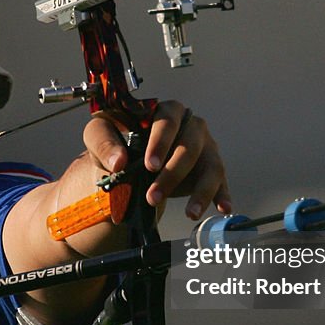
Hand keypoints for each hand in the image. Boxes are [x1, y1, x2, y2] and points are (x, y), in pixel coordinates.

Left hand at [83, 101, 231, 219]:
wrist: (128, 161)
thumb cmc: (116, 141)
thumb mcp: (101, 134)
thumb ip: (104, 143)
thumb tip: (118, 162)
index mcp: (166, 111)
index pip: (167, 121)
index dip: (160, 143)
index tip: (149, 166)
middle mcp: (191, 126)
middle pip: (190, 146)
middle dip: (173, 174)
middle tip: (153, 197)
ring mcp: (205, 147)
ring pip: (211, 166)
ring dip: (201, 192)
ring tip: (190, 213)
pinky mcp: (210, 169)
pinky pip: (220, 182)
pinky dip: (222, 196)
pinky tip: (223, 208)